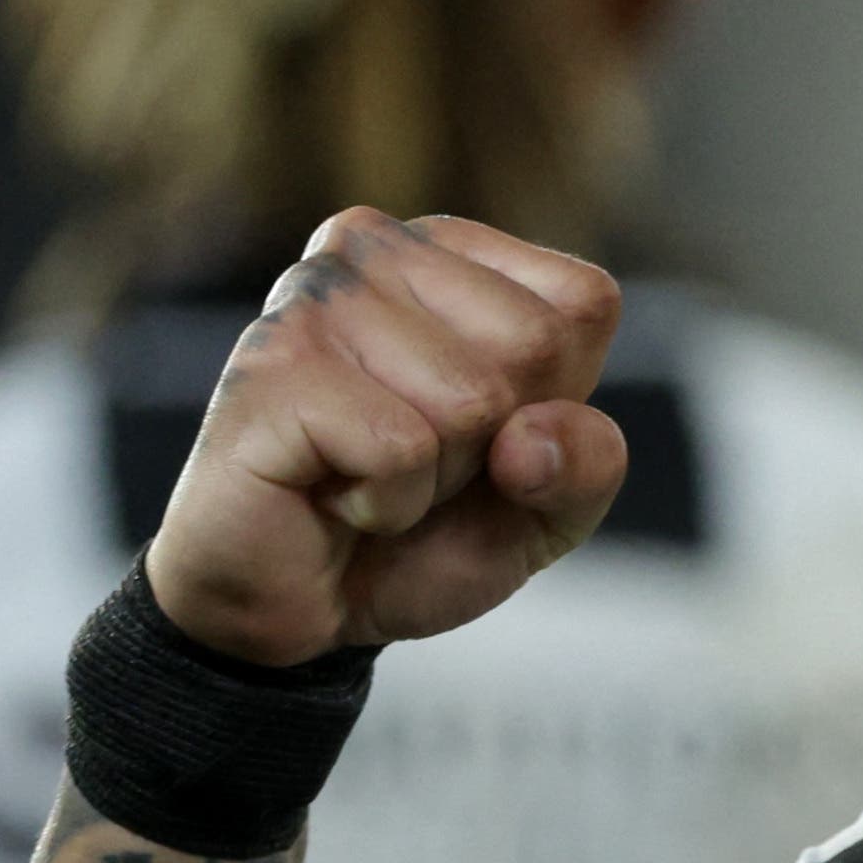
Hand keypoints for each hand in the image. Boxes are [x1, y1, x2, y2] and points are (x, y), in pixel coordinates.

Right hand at [146, 211, 628, 663]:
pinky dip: (384, 502)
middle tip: (413, 465)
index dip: (553, 403)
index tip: (477, 434)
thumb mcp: (545, 511)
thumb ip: (589, 464)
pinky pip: (400, 449)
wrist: (301, 614)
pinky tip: (329, 494)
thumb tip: (534, 435)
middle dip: (493, 442)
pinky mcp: (272, 365)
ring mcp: (313, 297)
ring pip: (472, 401)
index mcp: (450, 251)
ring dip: (434, 478)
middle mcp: (373, 248)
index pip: (585, 303)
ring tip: (365, 476)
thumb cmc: (417, 539)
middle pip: (535, 345)